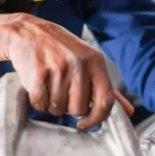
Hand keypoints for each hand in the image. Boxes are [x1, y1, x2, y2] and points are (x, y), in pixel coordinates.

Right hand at [1, 14, 130, 129]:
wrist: (27, 32)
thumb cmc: (60, 50)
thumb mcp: (87, 61)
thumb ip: (107, 88)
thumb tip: (128, 111)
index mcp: (95, 61)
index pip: (105, 101)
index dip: (97, 118)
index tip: (85, 123)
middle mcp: (79, 64)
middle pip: (78, 109)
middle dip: (68, 107)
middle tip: (61, 91)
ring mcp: (58, 69)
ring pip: (58, 109)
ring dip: (51, 104)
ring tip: (49, 85)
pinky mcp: (38, 75)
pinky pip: (40, 105)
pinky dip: (37, 101)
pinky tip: (38, 85)